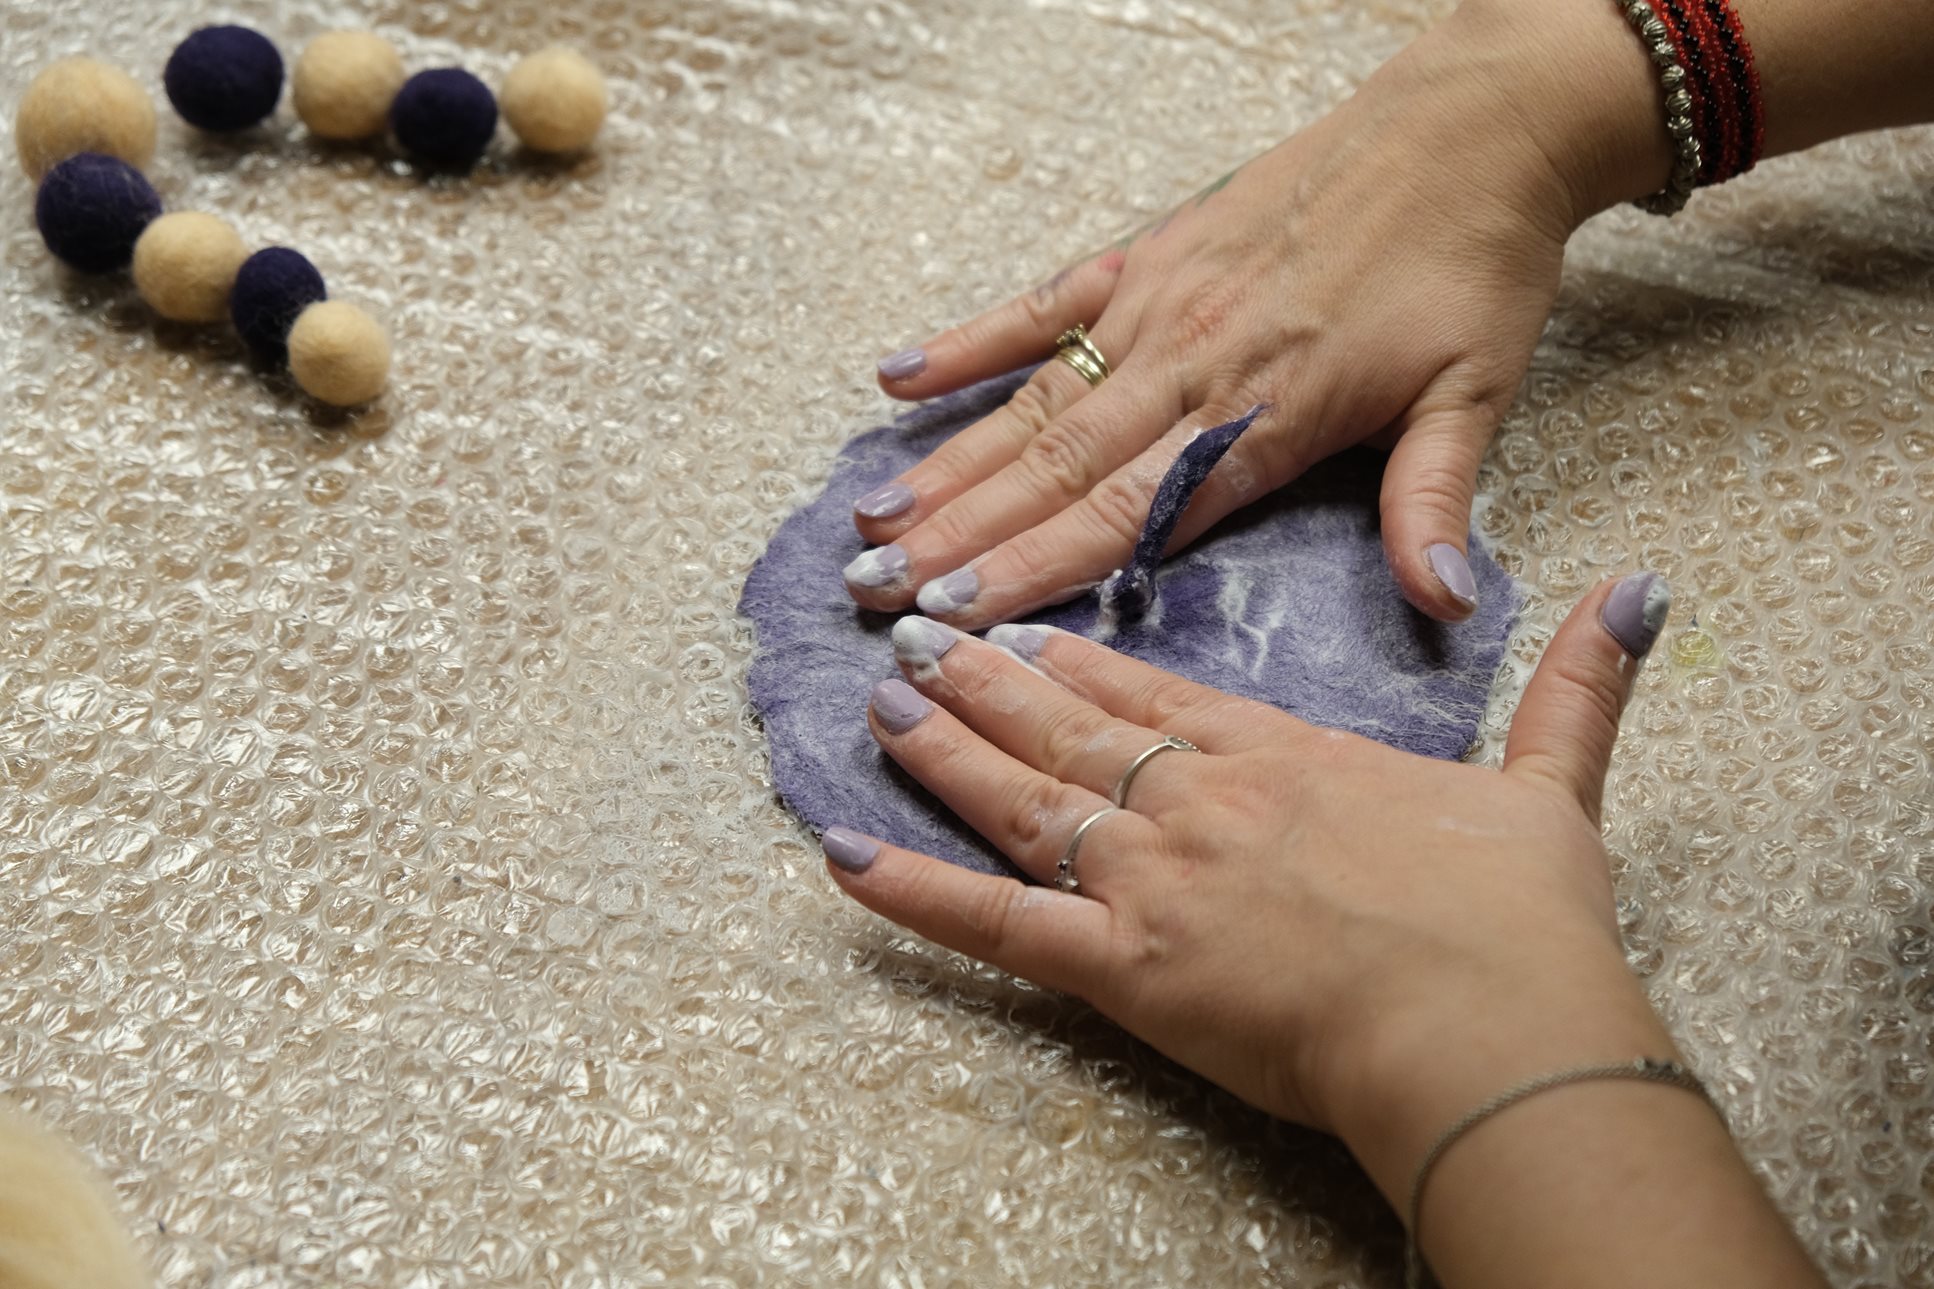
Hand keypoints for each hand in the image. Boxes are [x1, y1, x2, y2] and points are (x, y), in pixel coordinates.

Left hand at [822, 572, 1674, 1174]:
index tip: (1025, 628)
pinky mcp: (1122, 967)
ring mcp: (1150, 878)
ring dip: (944, 752)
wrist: (1485, 1023)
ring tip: (879, 706)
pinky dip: (913, 893)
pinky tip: (840, 857)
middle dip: (987, 682)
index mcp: (1281, 759)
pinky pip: (994, 924)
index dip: (1080, 662)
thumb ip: (1573, 689)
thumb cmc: (1514, 921)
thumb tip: (1636, 595)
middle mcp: (1198, 801)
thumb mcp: (1549, 788)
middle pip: (1070, 729)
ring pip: (1022, 799)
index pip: (1156, 695)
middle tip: (915, 639)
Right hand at [843, 1, 1631, 628]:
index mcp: (1262, 416)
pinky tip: (899, 378)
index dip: (1033, 569)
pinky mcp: (1150, 253)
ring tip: (872, 521)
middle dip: (958, 538)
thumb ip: (1431, 504)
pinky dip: (971, 343)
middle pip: (1052, 469)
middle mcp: (1190, 365)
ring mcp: (1158, 305)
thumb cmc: (1472, 267)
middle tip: (871, 590)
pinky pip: (1043, 306)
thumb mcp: (1473, 395)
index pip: (1124, 515)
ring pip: (1034, 403)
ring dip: (949, 467)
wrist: (1472, 125)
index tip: (955, 615)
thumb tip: (1446, 608)